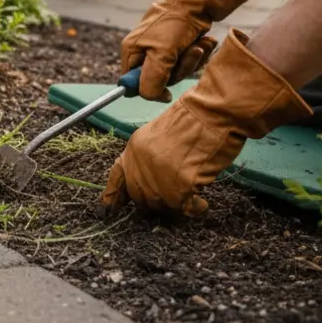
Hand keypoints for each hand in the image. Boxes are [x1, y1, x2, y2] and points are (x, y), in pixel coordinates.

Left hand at [99, 29, 311, 216]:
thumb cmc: (195, 119)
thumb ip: (149, 155)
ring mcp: (158, 178)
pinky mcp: (178, 188)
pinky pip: (183, 209)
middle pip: (139, 196)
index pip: (117, 175)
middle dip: (152, 200)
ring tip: (189, 193)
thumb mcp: (161, 133)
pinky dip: (194, 208)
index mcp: (134, 147)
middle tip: (171, 196)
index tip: (109, 206)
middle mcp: (141, 164)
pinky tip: (201, 203)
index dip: (113, 193)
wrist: (212, 114)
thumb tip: (149, 178)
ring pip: (160, 205)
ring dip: (174, 204)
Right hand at [120, 0, 248, 100]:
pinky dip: (198, 54)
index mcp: (131, 51)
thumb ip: (150, 80)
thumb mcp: (161, 54)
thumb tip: (149, 96)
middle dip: (179, 69)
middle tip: (191, 53)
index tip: (167, 91)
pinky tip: (203, 41)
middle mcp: (144, 51)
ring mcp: (161, 49)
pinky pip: (188, 62)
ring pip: (176, 71)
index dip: (150, 90)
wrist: (197, 1)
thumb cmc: (176, 24)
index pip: (132, 84)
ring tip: (199, 44)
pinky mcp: (178, 45)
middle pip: (158, 79)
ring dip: (192, 60)